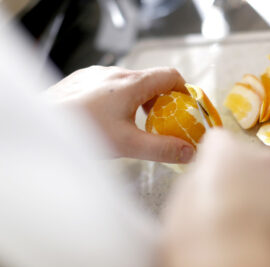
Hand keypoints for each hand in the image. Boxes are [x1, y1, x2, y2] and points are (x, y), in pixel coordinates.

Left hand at [46, 66, 194, 162]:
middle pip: (150, 81)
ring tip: (130, 124)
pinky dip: (118, 99)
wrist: (43, 125)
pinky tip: (106, 118)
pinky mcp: (82, 80)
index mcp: (131, 83)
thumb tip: (189, 152)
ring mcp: (96, 74)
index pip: (170, 75)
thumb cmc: (83, 131)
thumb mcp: (129, 145)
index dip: (183, 90)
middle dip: (160, 102)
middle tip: (158, 124)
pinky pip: (109, 85)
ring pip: (128, 84)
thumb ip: (162, 149)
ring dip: (138, 101)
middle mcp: (115, 73)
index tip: (184, 108)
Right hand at [161, 129, 269, 266]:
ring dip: (269, 197)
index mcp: (224, 152)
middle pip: (254, 159)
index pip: (220, 140)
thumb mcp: (181, 202)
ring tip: (256, 228)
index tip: (214, 177)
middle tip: (236, 208)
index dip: (215, 160)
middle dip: (246, 176)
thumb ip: (200, 177)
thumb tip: (210, 173)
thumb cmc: (197, 243)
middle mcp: (260, 158)